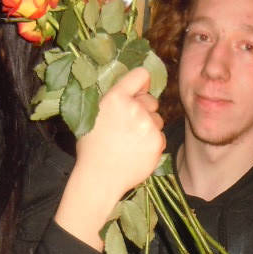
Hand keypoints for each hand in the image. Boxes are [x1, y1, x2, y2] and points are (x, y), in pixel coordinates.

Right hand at [55, 67, 164, 248]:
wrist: (99, 178)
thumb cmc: (92, 149)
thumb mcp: (94, 115)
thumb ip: (113, 100)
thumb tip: (130, 90)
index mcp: (115, 98)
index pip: (141, 75)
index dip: (142, 83)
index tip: (139, 91)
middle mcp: (135, 108)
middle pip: (152, 100)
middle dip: (144, 110)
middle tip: (128, 126)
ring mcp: (148, 125)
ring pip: (157, 119)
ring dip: (149, 127)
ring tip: (130, 142)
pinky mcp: (158, 142)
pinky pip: (161, 136)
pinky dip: (152, 143)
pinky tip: (137, 151)